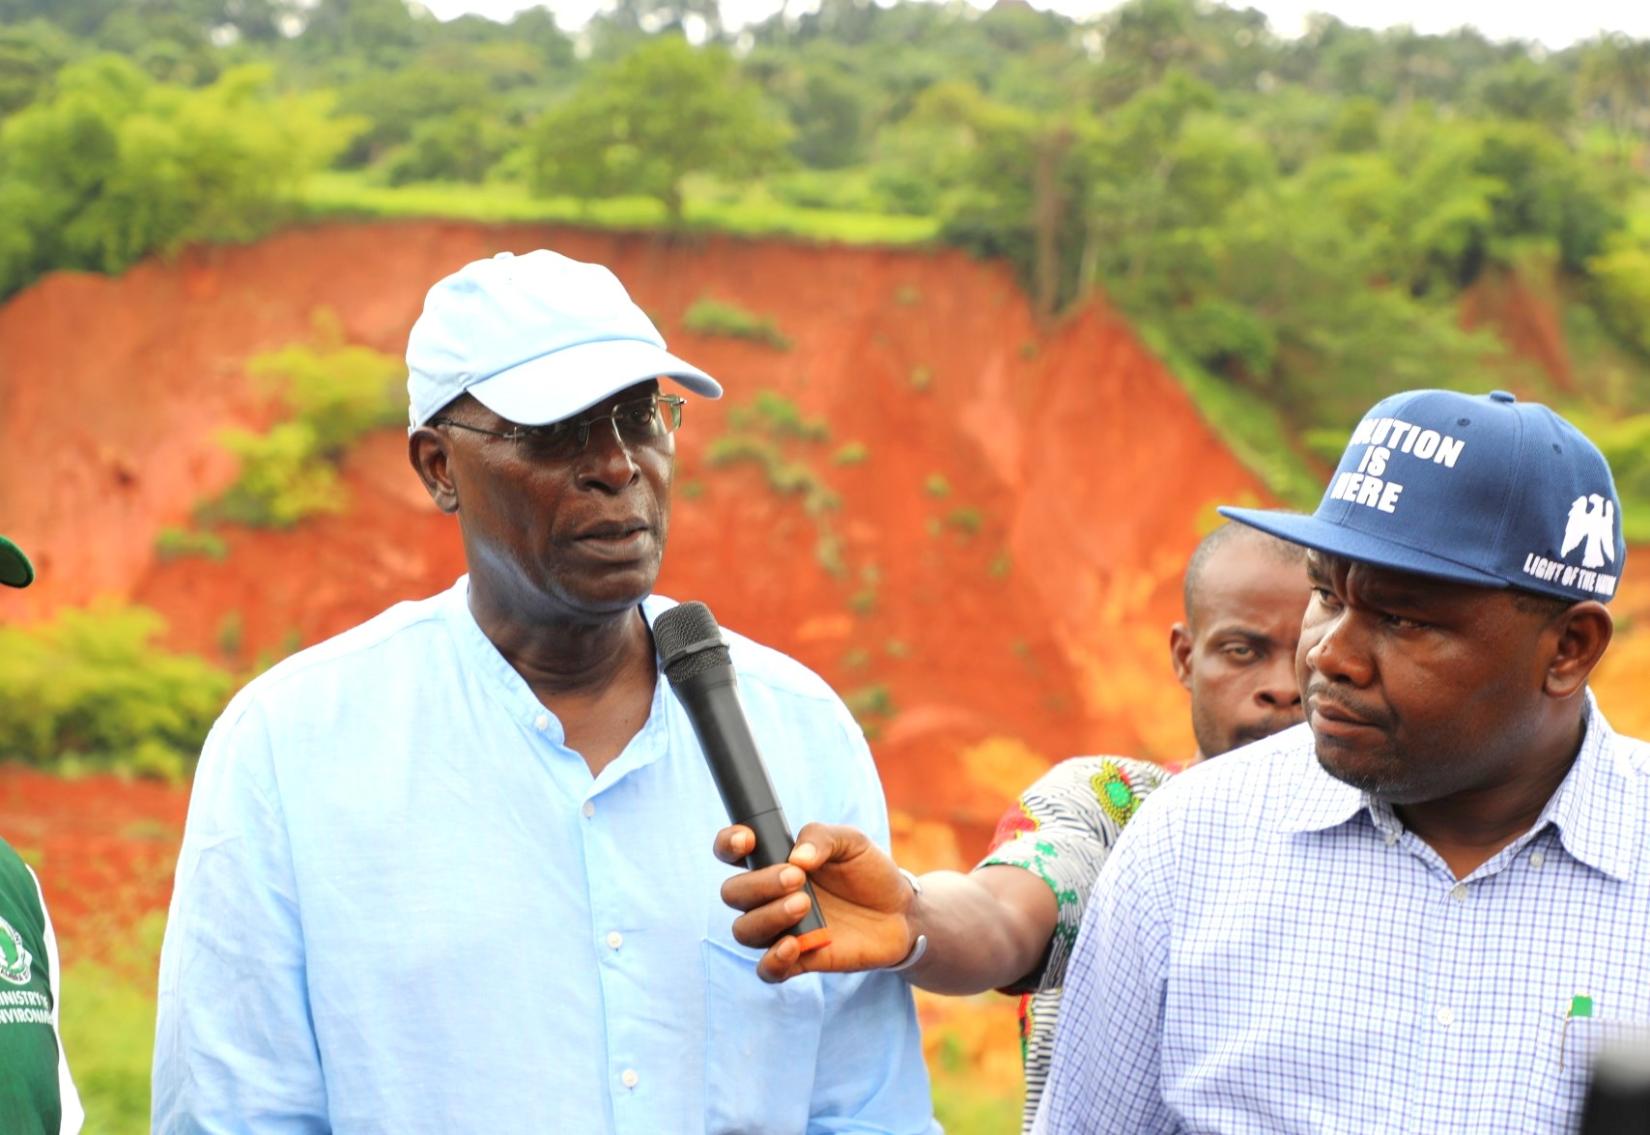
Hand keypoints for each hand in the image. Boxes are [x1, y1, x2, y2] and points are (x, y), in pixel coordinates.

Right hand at [714, 821, 919, 982]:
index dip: (729, 844)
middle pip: (733, 893)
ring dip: (767, 917)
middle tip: (796, 878)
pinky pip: (767, 969)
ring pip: (744, 930)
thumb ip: (821, 838)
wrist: (900, 912)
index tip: (748, 840)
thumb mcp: (852, 842)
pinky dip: (773, 960)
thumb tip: (797, 857)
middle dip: (758, 884)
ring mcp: (781, 928)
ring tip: (804, 905)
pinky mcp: (798, 959)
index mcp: (775, 860)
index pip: (732, 851)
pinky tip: (794, 946)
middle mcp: (770, 896)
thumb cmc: (868, 872)